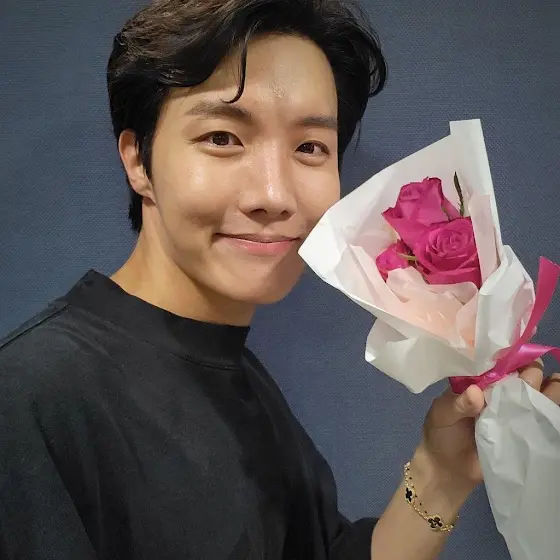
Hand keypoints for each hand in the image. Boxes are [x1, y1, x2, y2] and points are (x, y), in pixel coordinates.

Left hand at [416, 361, 559, 494]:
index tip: (518, 359)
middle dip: (530, 372)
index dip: (509, 357)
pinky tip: (554, 404)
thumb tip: (475, 392)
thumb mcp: (441, 415)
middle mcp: (499, 392)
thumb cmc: (440, 435)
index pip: (497, 363)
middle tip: (527, 380)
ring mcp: (513, 411)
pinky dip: (551, 408)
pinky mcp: (524, 431)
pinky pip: (541, 417)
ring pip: (536, 393)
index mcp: (478, 382)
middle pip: (522, 375)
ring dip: (546, 387)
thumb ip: (457, 404)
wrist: (447, 470)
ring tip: (549, 388)